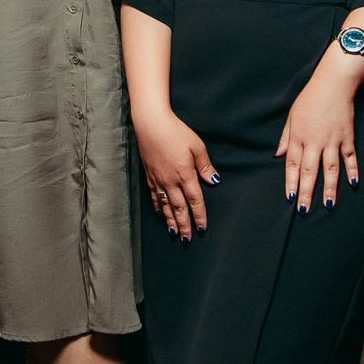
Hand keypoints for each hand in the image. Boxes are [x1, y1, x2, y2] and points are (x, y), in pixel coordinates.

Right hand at [132, 106, 218, 239]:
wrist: (151, 123)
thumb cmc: (176, 131)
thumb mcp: (197, 146)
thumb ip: (205, 165)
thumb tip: (214, 181)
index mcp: (185, 174)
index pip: (195, 200)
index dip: (199, 216)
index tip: (202, 229)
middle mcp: (171, 180)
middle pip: (179, 208)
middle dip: (184, 225)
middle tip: (187, 240)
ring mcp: (158, 179)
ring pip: (165, 205)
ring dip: (171, 221)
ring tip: (175, 234)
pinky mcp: (149, 175)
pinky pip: (155, 196)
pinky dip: (158, 207)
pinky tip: (160, 214)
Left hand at [276, 53, 359, 210]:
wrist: (333, 84)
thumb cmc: (310, 99)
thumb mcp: (292, 116)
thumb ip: (285, 137)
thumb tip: (278, 156)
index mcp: (298, 137)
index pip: (293, 165)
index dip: (291, 183)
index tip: (290, 198)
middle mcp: (315, 141)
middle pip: (310, 171)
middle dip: (306, 192)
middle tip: (304, 211)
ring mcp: (332, 140)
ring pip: (330, 169)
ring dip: (329, 188)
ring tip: (329, 205)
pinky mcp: (347, 137)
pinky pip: (350, 157)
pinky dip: (352, 170)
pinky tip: (353, 184)